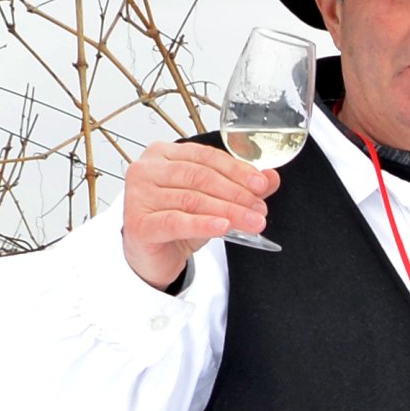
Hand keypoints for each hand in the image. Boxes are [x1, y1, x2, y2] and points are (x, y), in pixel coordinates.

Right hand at [121, 139, 274, 288]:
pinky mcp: (138, 223)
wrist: (153, 256)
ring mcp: (138, 196)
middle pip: (199, 177)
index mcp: (162, 154)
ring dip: (228, 211)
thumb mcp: (212, 201)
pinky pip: (177, 221)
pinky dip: (203, 224)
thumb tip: (271, 177)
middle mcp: (146, 170)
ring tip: (252, 221)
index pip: (205, 156)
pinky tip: (223, 227)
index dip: (236, 170)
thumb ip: (239, 186)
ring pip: (192, 200)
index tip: (261, 184)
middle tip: (260, 208)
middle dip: (236, 193)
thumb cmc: (177, 222)